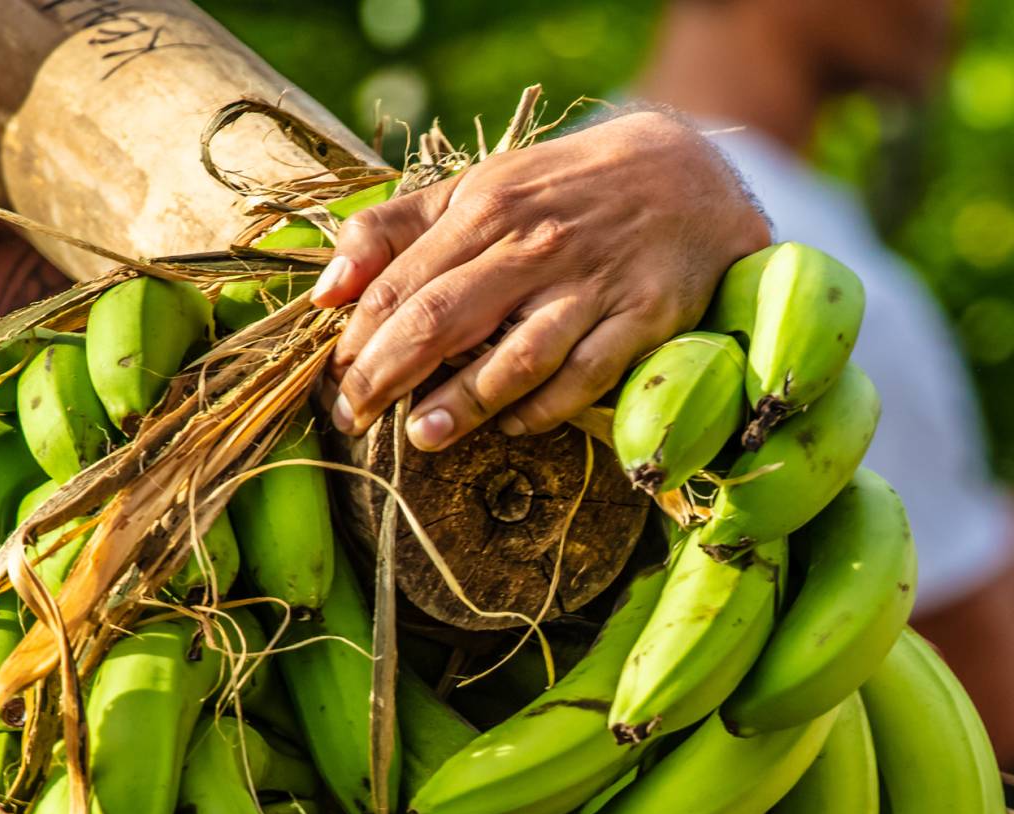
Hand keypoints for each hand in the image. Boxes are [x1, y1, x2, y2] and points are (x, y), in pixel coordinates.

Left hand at [313, 109, 769, 449]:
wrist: (688, 177)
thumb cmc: (562, 192)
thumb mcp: (479, 186)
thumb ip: (397, 230)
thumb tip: (325, 289)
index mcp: (485, 207)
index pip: (401, 282)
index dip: (359, 337)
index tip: (333, 379)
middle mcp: (533, 245)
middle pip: (443, 319)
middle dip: (388, 375)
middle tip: (354, 419)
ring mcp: (591, 285)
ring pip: (516, 355)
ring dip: (464, 401)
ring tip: (422, 437)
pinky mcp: (642, 317)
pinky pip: (586, 375)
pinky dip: (547, 407)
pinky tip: (515, 425)